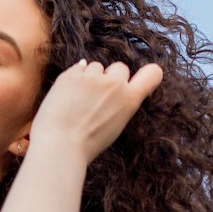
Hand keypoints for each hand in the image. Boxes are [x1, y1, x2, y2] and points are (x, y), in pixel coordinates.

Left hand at [28, 58, 163, 161]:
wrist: (60, 145)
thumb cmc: (86, 144)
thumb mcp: (115, 126)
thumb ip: (121, 104)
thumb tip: (117, 85)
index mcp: (130, 99)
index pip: (153, 73)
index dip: (147, 74)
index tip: (136, 81)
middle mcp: (114, 84)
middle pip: (120, 67)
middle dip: (111, 78)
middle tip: (97, 98)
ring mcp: (92, 77)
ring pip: (96, 67)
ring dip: (90, 78)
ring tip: (79, 101)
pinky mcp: (71, 74)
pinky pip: (78, 68)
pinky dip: (74, 79)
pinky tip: (68, 96)